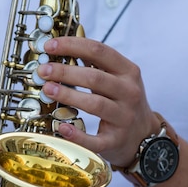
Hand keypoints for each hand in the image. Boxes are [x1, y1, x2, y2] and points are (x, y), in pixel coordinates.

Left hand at [37, 36, 161, 166]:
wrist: (143, 135)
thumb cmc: (124, 102)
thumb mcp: (118, 78)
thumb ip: (96, 64)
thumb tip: (63, 49)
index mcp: (128, 72)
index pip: (99, 51)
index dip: (72, 46)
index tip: (49, 46)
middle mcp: (129, 93)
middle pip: (95, 78)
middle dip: (65, 72)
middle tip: (43, 71)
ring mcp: (124, 118)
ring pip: (95, 104)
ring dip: (68, 96)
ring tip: (48, 89)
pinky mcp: (116, 140)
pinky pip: (95, 139)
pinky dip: (77, 135)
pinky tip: (62, 127)